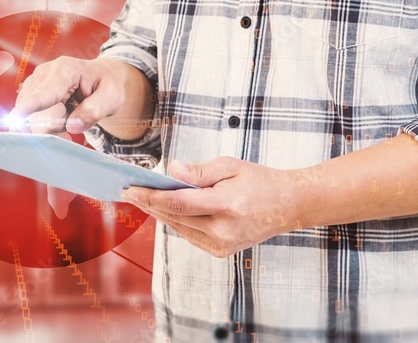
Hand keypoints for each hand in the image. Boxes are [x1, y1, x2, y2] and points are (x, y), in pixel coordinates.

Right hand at [10, 56, 151, 138]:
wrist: (98, 77)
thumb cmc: (105, 85)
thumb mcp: (112, 97)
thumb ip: (95, 110)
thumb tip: (73, 126)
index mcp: (66, 70)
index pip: (47, 91)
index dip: (33, 105)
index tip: (18, 115)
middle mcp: (44, 73)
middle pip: (40, 114)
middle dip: (58, 124)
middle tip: (78, 112)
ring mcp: (32, 83)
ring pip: (33, 119)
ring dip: (52, 124)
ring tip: (69, 110)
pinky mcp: (27, 94)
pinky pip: (30, 120)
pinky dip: (46, 122)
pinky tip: (59, 112)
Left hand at [121, 157, 302, 257]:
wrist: (289, 206)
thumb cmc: (259, 181)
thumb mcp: (230, 166)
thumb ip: (198, 172)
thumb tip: (170, 171)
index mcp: (226, 206)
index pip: (177, 203)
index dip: (150, 196)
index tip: (130, 187)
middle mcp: (222, 230)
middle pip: (173, 217)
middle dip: (148, 203)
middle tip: (129, 190)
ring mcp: (221, 245)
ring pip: (178, 228)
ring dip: (159, 213)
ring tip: (141, 197)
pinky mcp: (220, 252)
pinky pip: (189, 235)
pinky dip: (175, 221)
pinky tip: (163, 208)